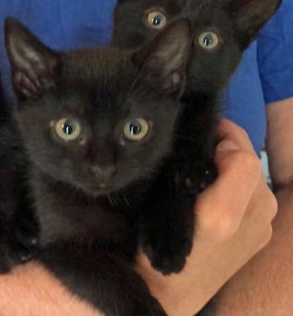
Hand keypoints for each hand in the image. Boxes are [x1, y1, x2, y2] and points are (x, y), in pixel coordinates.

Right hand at [135, 118, 277, 315]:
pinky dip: (229, 185)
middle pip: (246, 159)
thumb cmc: (164, 246)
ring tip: (197, 176)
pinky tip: (208, 196)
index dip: (219, 136)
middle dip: (222, 148)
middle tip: (192, 155)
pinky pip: (246, 194)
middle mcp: (261, 212)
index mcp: (246, 204)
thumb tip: (226, 145)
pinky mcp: (257, 235)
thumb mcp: (189, 208)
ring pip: (245, 175)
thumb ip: (226, 173)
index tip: (194, 139)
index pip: (241, 149)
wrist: (166, 290)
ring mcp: (261, 225)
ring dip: (223, 166)